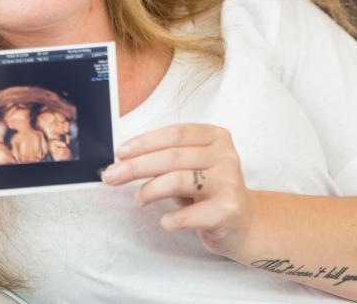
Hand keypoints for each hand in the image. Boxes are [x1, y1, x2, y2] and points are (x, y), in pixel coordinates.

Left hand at [101, 123, 251, 256]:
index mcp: (215, 137)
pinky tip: (165, 221)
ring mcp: (229, 182)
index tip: (120, 152)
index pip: (174, 133)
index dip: (144, 142)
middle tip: (112, 176)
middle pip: (172, 156)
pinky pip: (190, 214)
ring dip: (150, 190)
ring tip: (139, 199)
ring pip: (179, 180)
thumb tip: (123, 161)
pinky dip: (172, 219)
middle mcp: (225, 156)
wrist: (245, 222)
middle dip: (136, 166)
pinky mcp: (228, 210)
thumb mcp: (191, 166)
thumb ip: (165, 158)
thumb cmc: (209, 191)